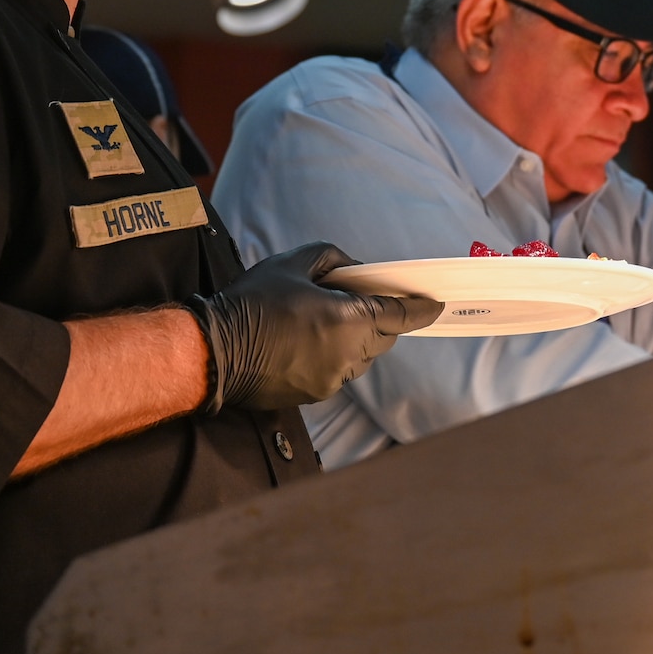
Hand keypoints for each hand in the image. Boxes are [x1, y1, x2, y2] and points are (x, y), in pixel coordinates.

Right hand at [186, 242, 442, 412]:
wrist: (217, 352)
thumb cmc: (254, 303)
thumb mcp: (293, 263)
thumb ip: (333, 260)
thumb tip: (355, 271)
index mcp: (348, 320)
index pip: (399, 315)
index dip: (421, 309)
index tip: (435, 304)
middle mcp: (348, 354)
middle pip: (384, 337)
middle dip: (381, 319)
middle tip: (358, 301)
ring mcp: (333, 379)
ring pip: (363, 357)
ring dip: (357, 339)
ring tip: (324, 321)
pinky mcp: (317, 394)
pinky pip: (341, 372)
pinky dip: (336, 356)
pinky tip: (308, 342)